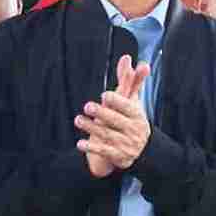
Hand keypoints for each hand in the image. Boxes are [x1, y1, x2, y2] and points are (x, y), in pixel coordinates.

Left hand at [76, 54, 150, 177]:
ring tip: (78, 120)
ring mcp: (127, 145)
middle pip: (116, 121)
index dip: (117, 102)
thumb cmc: (129, 119)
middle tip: (87, 106)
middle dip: (102, 113)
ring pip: (107, 135)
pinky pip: (104, 152)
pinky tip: (79, 143)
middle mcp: (134, 130)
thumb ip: (128, 81)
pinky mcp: (118, 157)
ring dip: (91, 127)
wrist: (135, 151)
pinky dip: (91, 147)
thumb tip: (127, 57)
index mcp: (138, 115)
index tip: (105, 96)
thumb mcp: (130, 101)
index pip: (128, 107)